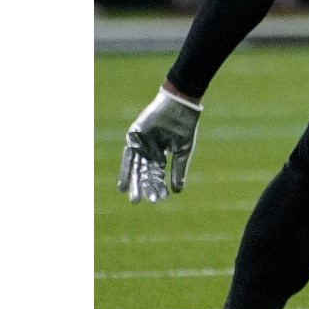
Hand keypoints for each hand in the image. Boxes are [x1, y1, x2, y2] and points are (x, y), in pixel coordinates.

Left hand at [117, 87, 201, 203]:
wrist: (180, 106)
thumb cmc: (185, 127)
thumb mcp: (182, 151)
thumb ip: (178, 170)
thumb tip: (177, 191)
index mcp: (161, 153)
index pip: (157, 173)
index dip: (158, 186)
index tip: (160, 199)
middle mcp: (149, 150)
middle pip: (144, 172)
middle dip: (143, 187)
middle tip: (139, 202)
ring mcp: (140, 144)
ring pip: (136, 167)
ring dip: (134, 183)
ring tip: (133, 199)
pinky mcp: (133, 138)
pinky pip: (128, 157)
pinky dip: (125, 171)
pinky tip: (123, 185)